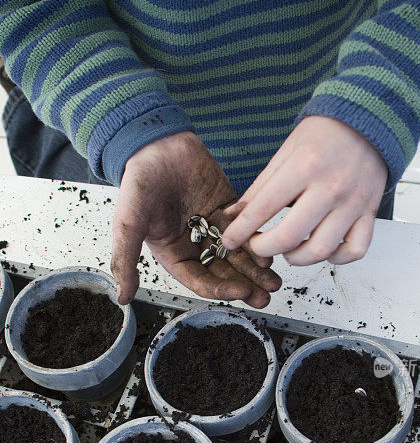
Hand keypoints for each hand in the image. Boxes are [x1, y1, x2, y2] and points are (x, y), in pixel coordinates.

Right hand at [111, 132, 281, 306]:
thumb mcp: (127, 225)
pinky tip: (270, 249)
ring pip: (238, 255)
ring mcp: (213, 227)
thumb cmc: (138, 183)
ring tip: (274, 281)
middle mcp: (195, 245)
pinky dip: (257, 240)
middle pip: (225, 273)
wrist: (155, 144)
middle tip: (265, 297)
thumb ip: (125, 261)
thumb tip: (122, 298)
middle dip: (246, 285)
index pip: (201, 281)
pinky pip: (245, 229)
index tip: (241, 291)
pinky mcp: (227, 208)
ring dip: (256, 270)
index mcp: (174, 255)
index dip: (221, 289)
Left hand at [221, 116, 387, 265]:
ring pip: (321, 251)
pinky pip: (354, 251)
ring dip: (297, 258)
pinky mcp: (369, 213)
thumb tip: (233, 215)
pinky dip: (335, 258)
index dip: (241, 230)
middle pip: (290, 237)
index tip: (229, 241)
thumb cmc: (324, 136)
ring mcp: (353, 203)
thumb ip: (260, 187)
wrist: (368, 120)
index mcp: (305, 166)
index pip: (264, 208)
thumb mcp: (286, 152)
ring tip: (289, 250)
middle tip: (258, 246)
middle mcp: (330, 188)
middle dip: (264, 249)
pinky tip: (322, 249)